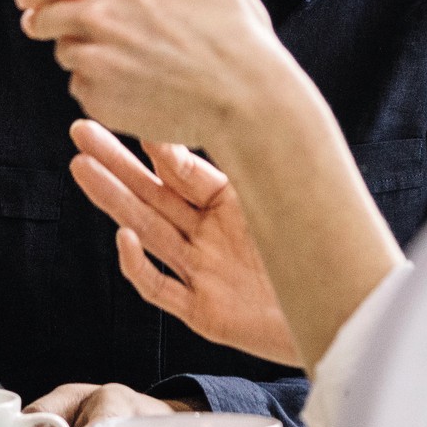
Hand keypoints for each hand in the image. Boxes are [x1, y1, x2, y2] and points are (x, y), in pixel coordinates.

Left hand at [16, 0, 299, 151]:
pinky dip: (101, 88)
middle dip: (55, 22)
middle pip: (42, 19)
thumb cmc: (233, 21)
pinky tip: (139, 85)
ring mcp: (94, 59)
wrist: (248, 94)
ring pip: (65, 54)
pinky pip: (82, 89)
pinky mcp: (99, 98)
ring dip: (85, 54)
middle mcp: (95, 13)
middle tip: (85, 30)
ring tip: (132, 57)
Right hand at [70, 118, 299, 365]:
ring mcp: (204, 272)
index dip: (157, 144)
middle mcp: (211, 235)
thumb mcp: (281, 199)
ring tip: (83, 168)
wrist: (344, 312)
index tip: (134, 113)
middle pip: (153, 195)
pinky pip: (160, 288)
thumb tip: (219, 115)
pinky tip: (123, 237)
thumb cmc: (323, 251)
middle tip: (82, 132)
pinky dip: (139, 265)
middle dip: (116, 163)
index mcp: (231, 204)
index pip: (182, 169)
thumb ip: (249, 166)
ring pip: (148, 231)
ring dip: (114, 201)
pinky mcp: (203, 310)